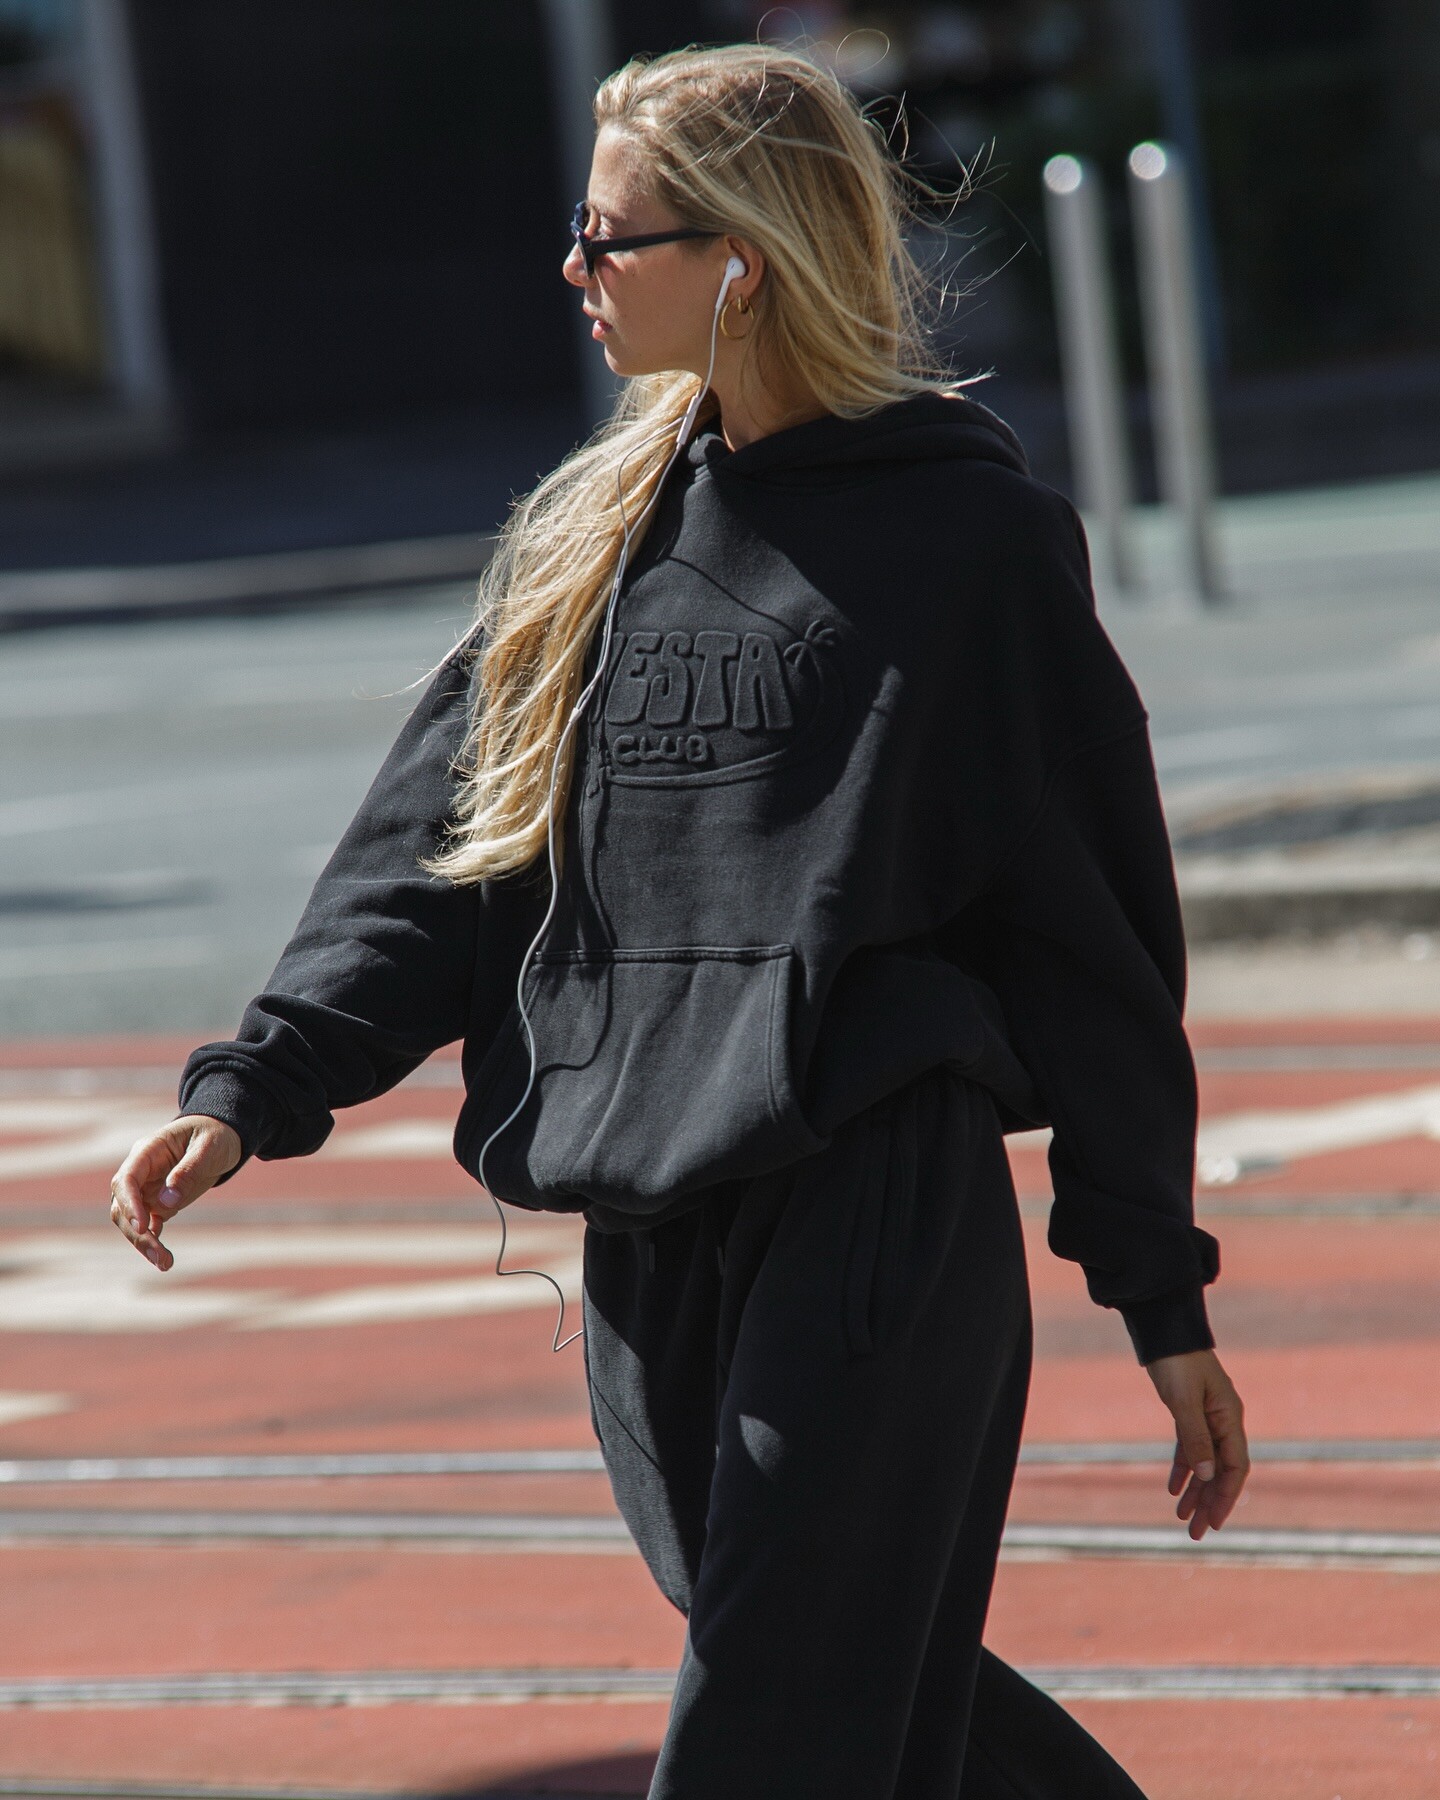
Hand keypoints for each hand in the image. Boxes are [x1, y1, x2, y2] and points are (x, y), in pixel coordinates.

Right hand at [109, 1115, 240, 1270]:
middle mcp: (141, 1172)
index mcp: (148, 1151)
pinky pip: (148, 1225)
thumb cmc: (215, 1134)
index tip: (143, 1226)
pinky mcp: (157, 1202)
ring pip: (132, 1221)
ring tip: (165, 1263)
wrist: (223, 1135)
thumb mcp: (209, 1147)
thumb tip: (165, 1202)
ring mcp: (147, 1188)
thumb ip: (188, 1170)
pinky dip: (153, 1242)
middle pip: (123, 1206)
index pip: (127, 1180)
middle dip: (137, 1233)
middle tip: (158, 1256)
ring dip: (144, 1242)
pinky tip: (165, 1260)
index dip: (129, 1204)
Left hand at [1145, 1348, 1248, 1539]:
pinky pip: (1190, 1448)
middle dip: (1210, 1502)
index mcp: (1229, 1417)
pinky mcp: (1190, 1411)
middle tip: (1196, 1533)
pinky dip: (1183, 1468)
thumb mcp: (1182, 1401)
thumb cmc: (1175, 1361)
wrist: (1162, 1329)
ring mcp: (1208, 1416)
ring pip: (1205, 1463)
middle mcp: (1223, 1419)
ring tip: (1182, 1518)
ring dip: (1196, 1491)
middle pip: (1221, 1470)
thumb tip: (1208, 1476)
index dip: (1226, 1496)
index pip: (1236, 1466)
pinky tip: (1173, 1489)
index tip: (1214, 1522)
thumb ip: (1195, 1437)